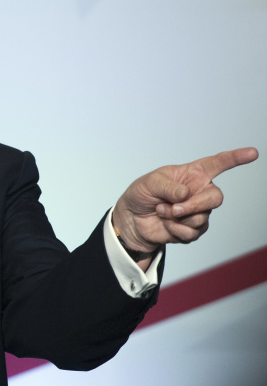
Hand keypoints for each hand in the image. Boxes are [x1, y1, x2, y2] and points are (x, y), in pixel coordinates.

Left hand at [112, 147, 258, 256]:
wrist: (132, 219)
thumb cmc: (142, 194)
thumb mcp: (149, 183)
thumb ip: (167, 186)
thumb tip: (185, 194)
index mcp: (193, 174)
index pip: (218, 163)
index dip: (235, 158)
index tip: (252, 153)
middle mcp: (200, 192)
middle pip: (215, 198)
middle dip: (195, 205)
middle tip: (174, 208)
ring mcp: (199, 211)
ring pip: (202, 218)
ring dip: (177, 218)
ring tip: (162, 212)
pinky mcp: (194, 229)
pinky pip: (192, 232)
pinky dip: (175, 229)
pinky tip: (165, 223)